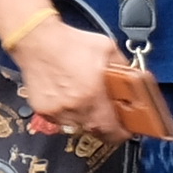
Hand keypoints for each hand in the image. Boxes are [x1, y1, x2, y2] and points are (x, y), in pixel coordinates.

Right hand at [10, 13, 129, 138]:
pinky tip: (70, 96)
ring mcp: (57, 111)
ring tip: (86, 99)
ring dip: (86, 117)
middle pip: (96, 130)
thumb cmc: (70, 43)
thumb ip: (124, 68)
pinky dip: (69, 113)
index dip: (121, 133)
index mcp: (92, 94)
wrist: (37, 40)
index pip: (112, 129)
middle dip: (105, 124)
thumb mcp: (107, 49)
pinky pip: (62, 120)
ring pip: (79, 126)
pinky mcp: (43, 110)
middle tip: (109, 114)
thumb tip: (134, 82)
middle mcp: (74, 107)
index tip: (126, 131)